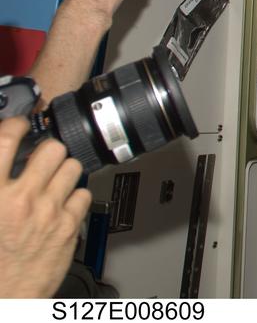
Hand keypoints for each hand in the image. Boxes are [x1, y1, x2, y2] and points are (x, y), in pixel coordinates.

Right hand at [0, 118, 91, 297]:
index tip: (18, 125)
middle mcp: (20, 201)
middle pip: (51, 149)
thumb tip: (3, 159)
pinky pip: (83, 193)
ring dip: (62, 171)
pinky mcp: (68, 227)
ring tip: (52, 182)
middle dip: (46, 151)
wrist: (3, 295)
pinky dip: (74, 196)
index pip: (4, 143)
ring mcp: (48, 213)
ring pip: (72, 167)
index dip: (14, 126)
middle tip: (40, 160)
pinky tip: (61, 205)